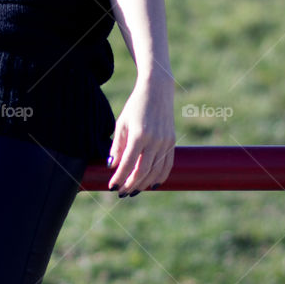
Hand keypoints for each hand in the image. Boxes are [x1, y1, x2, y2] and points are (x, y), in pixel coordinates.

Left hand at [107, 75, 175, 194]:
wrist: (157, 91)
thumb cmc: (135, 106)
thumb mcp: (121, 124)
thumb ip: (117, 146)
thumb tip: (112, 165)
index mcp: (139, 135)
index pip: (128, 164)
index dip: (120, 177)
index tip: (112, 186)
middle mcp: (154, 140)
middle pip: (143, 171)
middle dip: (131, 185)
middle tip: (122, 192)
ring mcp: (166, 142)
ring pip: (156, 171)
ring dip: (144, 184)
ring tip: (134, 190)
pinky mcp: (172, 142)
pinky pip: (168, 165)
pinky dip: (160, 177)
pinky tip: (151, 184)